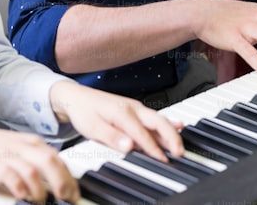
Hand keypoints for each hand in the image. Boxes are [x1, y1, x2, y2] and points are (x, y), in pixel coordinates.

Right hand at [0, 127, 76, 202]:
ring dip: (42, 190)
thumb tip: (55, 178)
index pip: (57, 158)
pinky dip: (22, 189)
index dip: (68, 176)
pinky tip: (24, 197)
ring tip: (42, 201)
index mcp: (31, 143)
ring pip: (34, 172)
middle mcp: (23, 147)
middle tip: (66, 198)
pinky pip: (14, 178)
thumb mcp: (17, 149)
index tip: (73, 192)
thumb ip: (35, 160)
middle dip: (62, 182)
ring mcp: (10, 156)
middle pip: (51, 163)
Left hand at [49, 81, 183, 160]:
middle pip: (158, 122)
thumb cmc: (83, 111)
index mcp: (122, 112)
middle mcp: (132, 108)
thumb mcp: (92, 127)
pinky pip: (155, 117)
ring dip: (171, 132)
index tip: (162, 160)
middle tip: (179, 152)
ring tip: (180, 146)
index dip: (153, 148)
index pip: (142, 133)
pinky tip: (178, 125)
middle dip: (171, 137)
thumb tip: (129, 146)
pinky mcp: (136, 110)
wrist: (77, 97)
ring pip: (158, 119)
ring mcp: (136, 107)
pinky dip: (168, 123)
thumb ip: (111, 137)